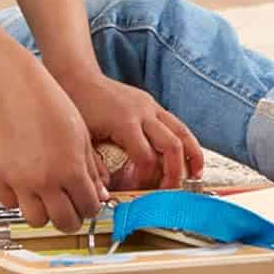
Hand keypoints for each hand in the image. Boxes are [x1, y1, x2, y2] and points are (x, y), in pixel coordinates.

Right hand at [0, 76, 109, 232]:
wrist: (17, 92)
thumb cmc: (52, 108)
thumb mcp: (82, 137)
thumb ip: (91, 170)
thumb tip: (99, 197)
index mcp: (71, 170)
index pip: (89, 208)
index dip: (91, 208)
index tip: (87, 204)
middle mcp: (46, 181)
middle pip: (64, 222)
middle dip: (71, 219)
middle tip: (70, 209)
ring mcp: (20, 181)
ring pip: (36, 220)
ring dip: (44, 213)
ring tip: (46, 198)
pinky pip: (10, 203)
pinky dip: (18, 198)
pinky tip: (24, 183)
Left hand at [59, 73, 204, 191]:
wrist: (79, 77)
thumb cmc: (79, 106)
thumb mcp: (84, 139)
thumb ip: (95, 169)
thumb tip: (103, 196)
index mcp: (125, 122)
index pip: (146, 158)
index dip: (144, 179)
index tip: (136, 189)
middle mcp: (143, 112)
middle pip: (172, 146)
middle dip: (175, 172)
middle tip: (170, 192)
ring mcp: (150, 106)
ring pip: (181, 132)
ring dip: (192, 155)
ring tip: (195, 176)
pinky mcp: (152, 104)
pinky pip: (176, 124)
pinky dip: (184, 142)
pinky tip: (186, 157)